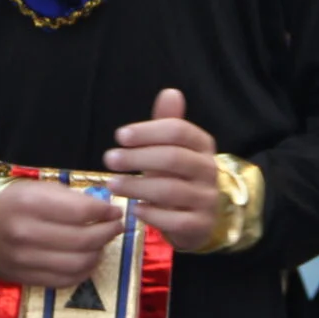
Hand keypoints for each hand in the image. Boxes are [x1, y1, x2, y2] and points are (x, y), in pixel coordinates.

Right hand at [0, 179, 121, 286]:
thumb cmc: (10, 200)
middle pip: (82, 240)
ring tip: (102, 242)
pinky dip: (83, 271)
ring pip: (77, 264)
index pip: (81, 212)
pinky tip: (87, 259)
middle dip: (107, 233)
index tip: (116, 210)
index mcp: (29, 204)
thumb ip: (70, 199)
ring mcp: (24, 260)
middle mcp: (26, 234)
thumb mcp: (37, 188)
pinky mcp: (24, 278)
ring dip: (98, 253)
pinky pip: (64, 280)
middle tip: (116, 226)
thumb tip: (105, 209)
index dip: (105, 212)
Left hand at [107, 87, 220, 250]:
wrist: (199, 218)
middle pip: (173, 158)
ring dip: (136, 186)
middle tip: (109, 159)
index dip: (148, 131)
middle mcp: (209, 170)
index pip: (178, 131)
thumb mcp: (173, 149)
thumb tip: (170, 92)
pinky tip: (133, 208)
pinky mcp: (200, 225)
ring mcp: (207, 199)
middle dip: (137, 158)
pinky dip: (151, 214)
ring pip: (171, 190)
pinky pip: (174, 220)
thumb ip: (167, 123)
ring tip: (112, 184)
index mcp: (203, 146)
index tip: (119, 136)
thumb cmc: (178, 177)